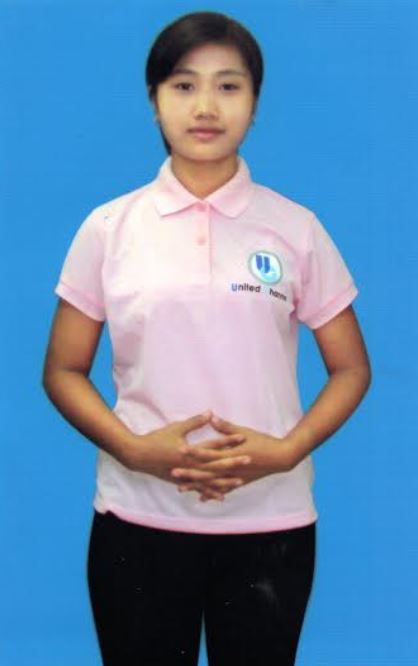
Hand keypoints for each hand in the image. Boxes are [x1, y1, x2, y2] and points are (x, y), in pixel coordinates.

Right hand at [123, 411, 247, 499]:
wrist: (138, 456)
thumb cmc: (157, 439)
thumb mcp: (176, 428)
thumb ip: (194, 422)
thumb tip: (210, 413)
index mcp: (189, 451)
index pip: (212, 445)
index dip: (228, 440)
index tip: (242, 437)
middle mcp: (189, 466)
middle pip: (215, 465)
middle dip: (233, 462)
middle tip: (249, 459)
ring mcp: (186, 476)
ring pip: (209, 481)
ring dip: (225, 481)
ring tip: (240, 482)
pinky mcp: (182, 482)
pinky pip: (199, 489)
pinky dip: (210, 492)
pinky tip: (221, 496)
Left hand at [172, 415, 297, 500]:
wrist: (280, 458)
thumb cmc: (263, 441)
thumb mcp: (244, 431)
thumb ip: (226, 427)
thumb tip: (211, 416)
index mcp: (231, 453)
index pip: (209, 452)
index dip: (194, 451)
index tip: (180, 449)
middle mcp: (231, 468)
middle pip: (206, 471)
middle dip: (189, 472)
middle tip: (173, 472)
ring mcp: (235, 477)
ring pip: (212, 483)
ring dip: (197, 485)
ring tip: (180, 488)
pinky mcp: (240, 482)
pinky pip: (223, 490)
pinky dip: (212, 493)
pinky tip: (201, 498)